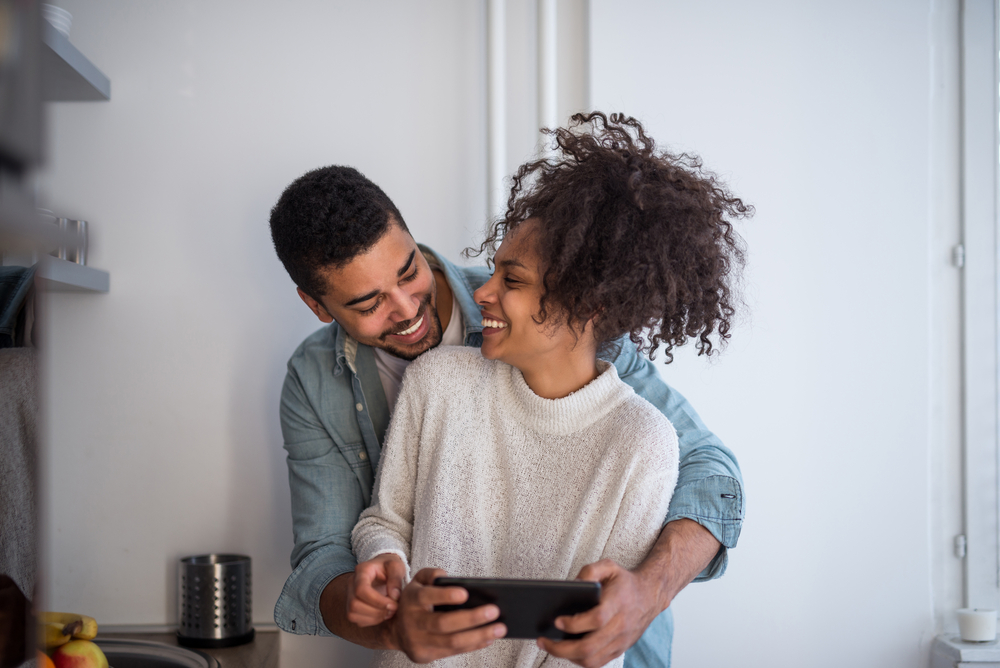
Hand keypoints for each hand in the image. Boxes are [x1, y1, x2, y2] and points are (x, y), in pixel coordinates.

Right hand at [348, 554, 407, 626]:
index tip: (393, 604)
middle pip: (354, 604)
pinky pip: (357, 619)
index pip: (361, 589)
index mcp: (362, 571)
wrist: (384, 568)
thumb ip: (396, 578)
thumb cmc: (390, 566)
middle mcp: (352, 583)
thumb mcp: (396, 566)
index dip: (377, 601)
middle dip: (376, 611)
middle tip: (393, 609)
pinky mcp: (352, 606)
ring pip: (352, 614)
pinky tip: (383, 614)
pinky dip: (371, 621)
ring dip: (373, 617)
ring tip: (389, 612)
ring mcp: (350, 595)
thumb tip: (394, 596)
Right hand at [387, 568, 506, 662]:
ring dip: (479, 635)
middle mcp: (412, 622)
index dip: (445, 596)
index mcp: (410, 600)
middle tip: (494, 611)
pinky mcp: (425, 656)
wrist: (395, 629)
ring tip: (500, 628)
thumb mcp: (417, 581)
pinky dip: (473, 645)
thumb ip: (431, 574)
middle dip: (471, 618)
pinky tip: (489, 638)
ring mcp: (418, 642)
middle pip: (443, 623)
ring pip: (451, 642)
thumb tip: (446, 576)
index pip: (426, 597)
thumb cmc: (414, 600)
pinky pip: (453, 652)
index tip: (465, 593)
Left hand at [537, 559, 659, 667]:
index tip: (556, 620)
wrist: (650, 596)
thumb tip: (573, 585)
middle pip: (590, 646)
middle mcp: (620, 626)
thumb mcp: (609, 566)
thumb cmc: (624, 582)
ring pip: (592, 660)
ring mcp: (621, 641)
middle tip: (543, 641)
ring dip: (567, 656)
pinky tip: (566, 651)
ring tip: (551, 646)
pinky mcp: (619, 650)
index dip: (575, 624)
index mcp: (617, 603)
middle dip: (562, 648)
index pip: (596, 619)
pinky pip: (597, 663)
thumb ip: (590, 571)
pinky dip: (579, 660)